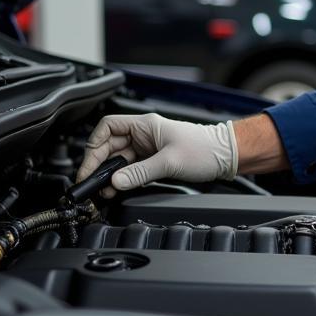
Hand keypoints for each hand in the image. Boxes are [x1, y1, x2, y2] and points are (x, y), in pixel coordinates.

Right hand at [77, 114, 237, 192]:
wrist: (226, 157)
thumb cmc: (205, 149)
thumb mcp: (170, 162)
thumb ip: (140, 172)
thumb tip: (115, 181)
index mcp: (145, 125)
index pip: (108, 127)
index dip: (94, 145)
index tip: (89, 165)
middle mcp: (143, 135)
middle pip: (109, 146)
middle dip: (98, 164)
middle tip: (90, 183)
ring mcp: (148, 149)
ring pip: (119, 160)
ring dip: (109, 175)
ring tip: (103, 190)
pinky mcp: (153, 162)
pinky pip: (131, 169)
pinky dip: (122, 179)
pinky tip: (117, 189)